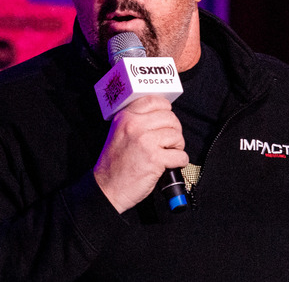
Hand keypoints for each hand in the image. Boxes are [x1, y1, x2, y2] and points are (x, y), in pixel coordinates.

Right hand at [93, 95, 188, 212]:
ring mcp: (145, 141)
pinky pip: (180, 155)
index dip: (166, 109)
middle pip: (170, 118)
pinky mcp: (155, 158)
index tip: (167, 119)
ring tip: (168, 153)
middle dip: (175, 130)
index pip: (154, 101)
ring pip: (177, 135)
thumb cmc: (114, 164)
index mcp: (126, 117)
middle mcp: (135, 126)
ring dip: (178, 146)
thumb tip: (162, 115)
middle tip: (169, 142)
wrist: (108, 188)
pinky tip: (170, 164)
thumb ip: (136, 121)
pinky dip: (180, 161)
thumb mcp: (118, 133)